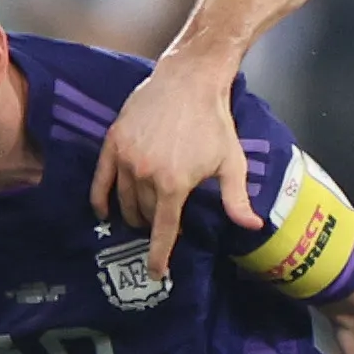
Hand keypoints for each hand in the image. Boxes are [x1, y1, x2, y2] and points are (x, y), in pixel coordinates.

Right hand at [90, 54, 254, 271]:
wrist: (189, 80)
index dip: (159, 254)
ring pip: (125, 200)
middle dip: (154, 225)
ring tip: (142, 217)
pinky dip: (100, 198)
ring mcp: (126, 158)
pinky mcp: (113, 142)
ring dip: (133, 213)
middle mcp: (145, 175)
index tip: (156, 272)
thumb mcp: (231, 162)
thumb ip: (237, 199)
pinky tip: (103, 211)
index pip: (163, 230)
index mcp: (174, 184)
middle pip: (145, 215)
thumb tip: (253, 227)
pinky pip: (101, 179)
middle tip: (164, 225)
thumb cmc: (214, 122)